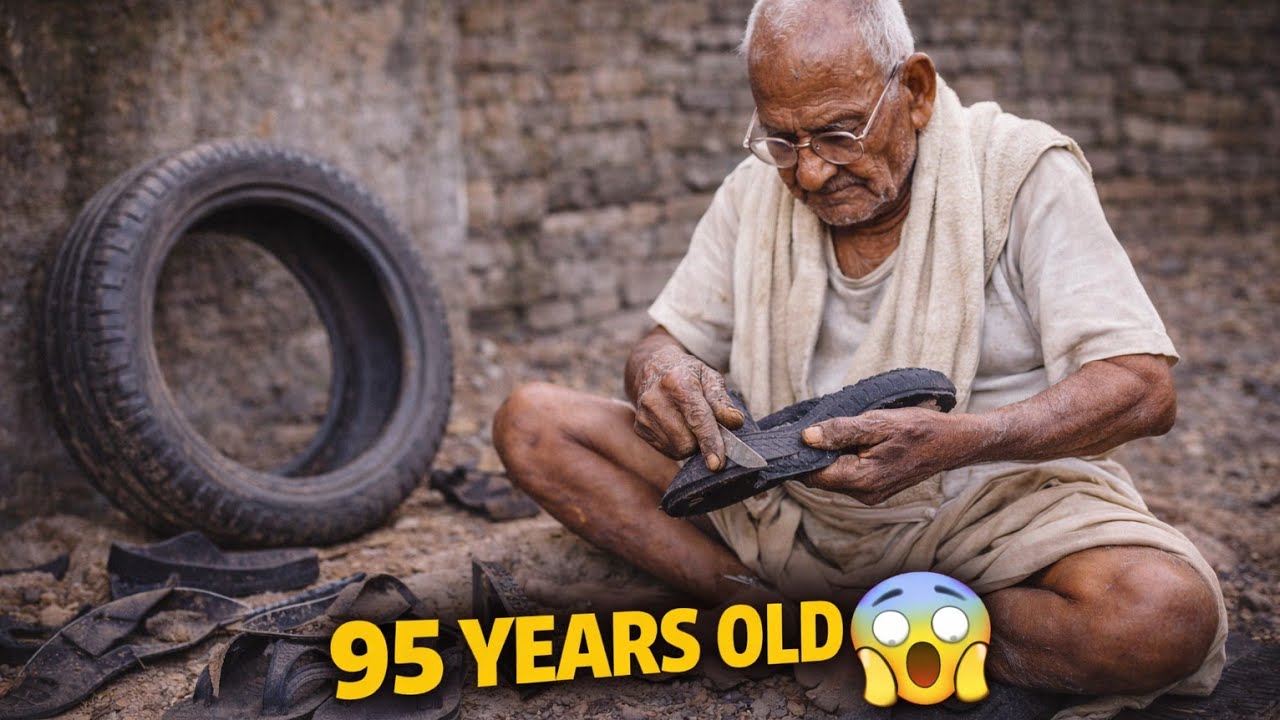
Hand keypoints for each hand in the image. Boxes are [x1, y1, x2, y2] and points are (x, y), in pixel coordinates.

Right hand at [632, 346, 744, 469]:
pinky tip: (677, 426)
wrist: (653, 368)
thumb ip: (722, 401)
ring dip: (691, 443)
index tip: (717, 463)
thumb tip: (735, 422)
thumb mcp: (710, 377)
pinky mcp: (640, 429)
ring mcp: (644, 416)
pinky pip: (668, 451)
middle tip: (704, 424)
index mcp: (677, 382)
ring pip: (678, 450)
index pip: (697, 418)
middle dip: (702, 440)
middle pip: (687, 441)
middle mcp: (655, 399)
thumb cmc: (688, 375)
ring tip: (689, 423)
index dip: (709, 442)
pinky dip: (679, 445)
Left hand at [798, 407, 977, 504]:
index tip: (795, 436)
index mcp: (861, 479)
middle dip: (816, 455)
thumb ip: (840, 431)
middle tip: (820, 428)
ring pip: (834, 477)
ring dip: (832, 457)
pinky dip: (845, 461)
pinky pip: (849, 477)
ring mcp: (870, 495)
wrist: (952, 443)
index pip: (812, 475)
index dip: (800, 456)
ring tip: (843, 433)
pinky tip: (855, 443)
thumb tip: (807, 438)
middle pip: (821, 477)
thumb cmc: (919, 430)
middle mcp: (863, 494)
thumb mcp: (877, 422)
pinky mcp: (876, 490)